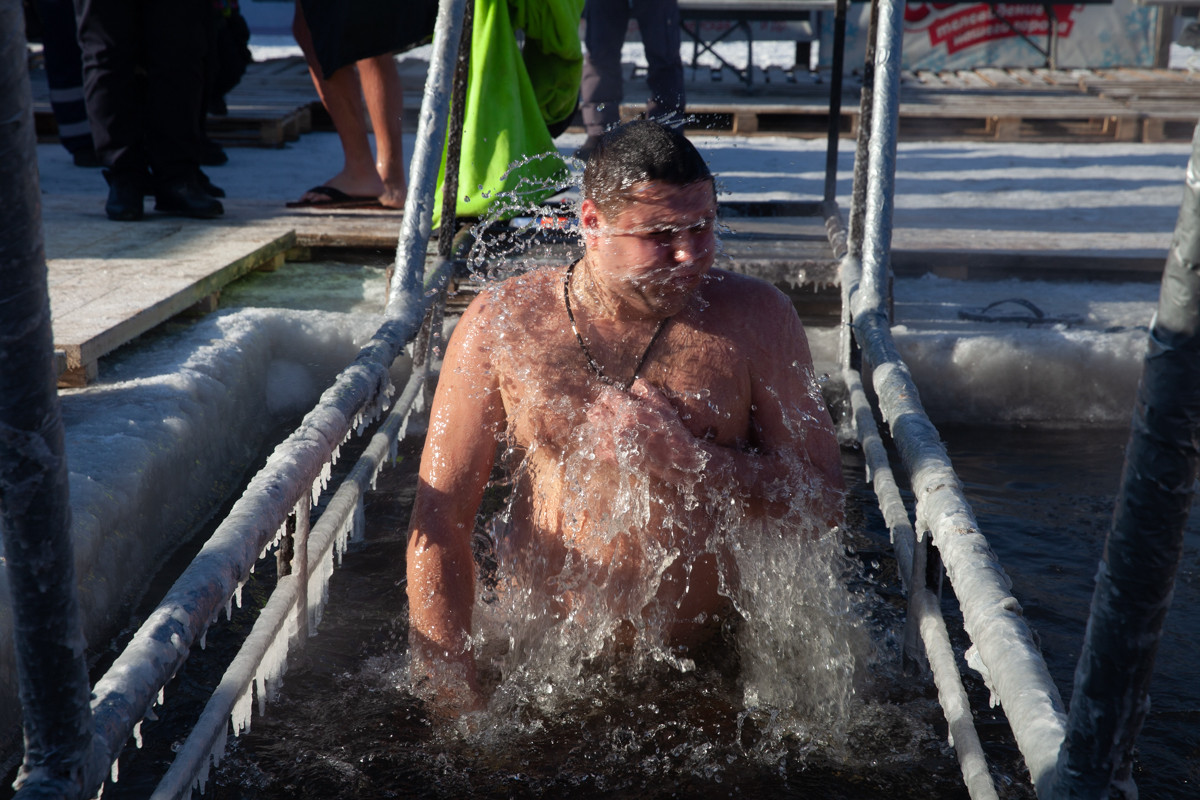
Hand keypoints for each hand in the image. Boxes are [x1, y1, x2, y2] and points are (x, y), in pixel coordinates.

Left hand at [582, 379, 706, 482]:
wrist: (677, 459)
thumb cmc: (671, 430)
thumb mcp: (662, 404)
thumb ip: (645, 390)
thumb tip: (632, 385)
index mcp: (629, 411)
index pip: (607, 396)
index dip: (610, 396)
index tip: (615, 399)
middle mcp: (618, 427)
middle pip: (594, 412)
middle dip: (601, 409)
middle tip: (610, 411)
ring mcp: (614, 444)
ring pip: (594, 430)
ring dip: (602, 426)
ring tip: (613, 427)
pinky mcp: (614, 459)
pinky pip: (597, 448)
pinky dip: (603, 444)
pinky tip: (614, 442)